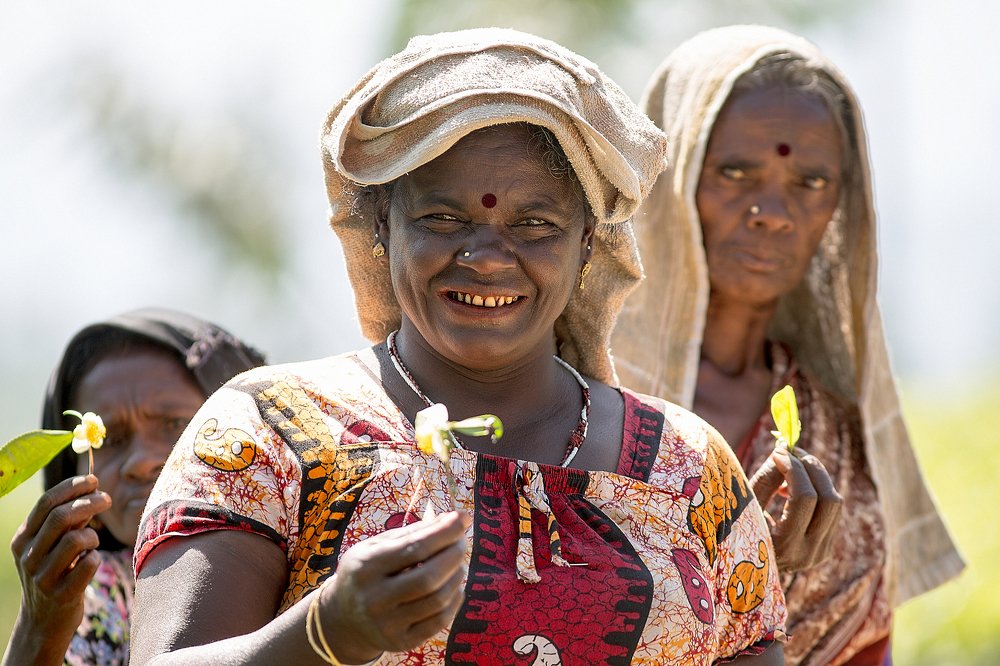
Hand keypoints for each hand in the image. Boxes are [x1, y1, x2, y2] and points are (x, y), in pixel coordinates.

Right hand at [5, 475, 110, 664]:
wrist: (43, 621)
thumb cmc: (54, 571)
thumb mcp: (49, 545)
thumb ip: (65, 519)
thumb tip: (92, 487)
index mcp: (22, 539)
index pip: (46, 502)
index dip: (73, 486)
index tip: (94, 480)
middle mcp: (27, 556)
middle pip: (61, 516)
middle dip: (90, 502)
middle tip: (107, 499)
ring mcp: (42, 577)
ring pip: (76, 539)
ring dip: (93, 535)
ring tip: (92, 543)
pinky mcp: (61, 595)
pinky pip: (89, 564)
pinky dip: (96, 558)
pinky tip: (90, 563)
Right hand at [320, 511, 470, 662]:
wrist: (343, 617)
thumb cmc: (366, 572)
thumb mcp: (377, 546)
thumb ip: (413, 532)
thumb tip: (454, 519)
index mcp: (366, 567)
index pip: (415, 547)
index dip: (445, 532)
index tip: (463, 518)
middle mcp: (374, 598)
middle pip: (429, 577)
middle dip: (454, 555)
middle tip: (461, 543)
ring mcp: (388, 624)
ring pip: (438, 599)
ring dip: (457, 576)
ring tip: (457, 564)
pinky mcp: (402, 642)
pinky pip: (440, 620)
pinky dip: (455, 599)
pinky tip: (454, 586)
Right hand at [749, 446, 841, 572]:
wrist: (742, 570)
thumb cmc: (735, 531)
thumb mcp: (745, 505)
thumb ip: (767, 478)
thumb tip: (785, 451)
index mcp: (784, 546)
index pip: (804, 498)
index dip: (794, 468)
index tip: (778, 451)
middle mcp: (808, 554)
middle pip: (829, 500)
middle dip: (812, 468)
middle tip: (793, 451)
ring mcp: (820, 553)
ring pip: (835, 503)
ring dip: (815, 477)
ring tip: (790, 468)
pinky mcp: (826, 549)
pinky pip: (831, 511)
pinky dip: (816, 491)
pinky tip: (793, 488)